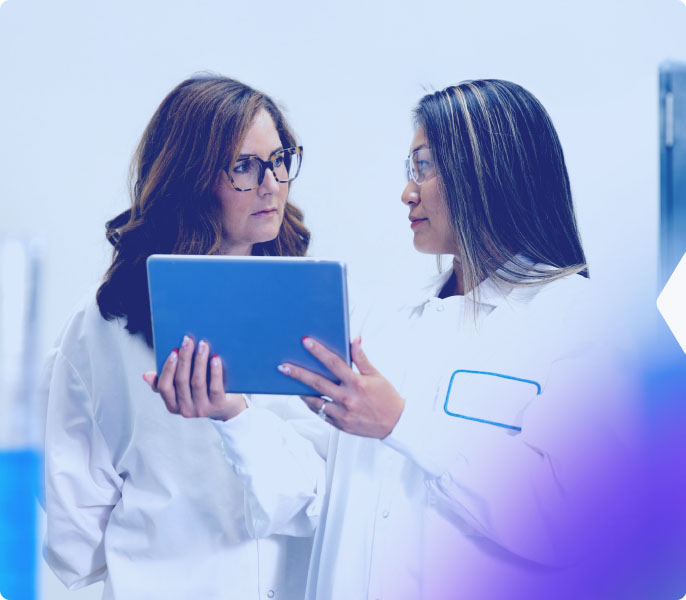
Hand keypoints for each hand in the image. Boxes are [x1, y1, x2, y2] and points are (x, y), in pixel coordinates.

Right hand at [142, 336, 246, 420]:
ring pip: (198, 382)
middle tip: (188, 340)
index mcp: (172, 404)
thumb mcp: (182, 388)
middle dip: (184, 358)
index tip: (173, 351)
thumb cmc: (202, 390)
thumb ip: (165, 381)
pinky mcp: (218, 406)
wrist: (227, 406)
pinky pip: (215, 387)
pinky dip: (215, 371)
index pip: (164, 386)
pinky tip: (215, 358)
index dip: (168, 368)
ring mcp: (202, 409)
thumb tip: (146, 375)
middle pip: (182, 381)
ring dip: (199, 361)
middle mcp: (185, 410)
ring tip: (203, 345)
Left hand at [277, 337, 404, 438]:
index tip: (306, 342)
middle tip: (283, 367)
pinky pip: (321, 412)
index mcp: (357, 384)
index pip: (334, 364)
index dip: (319, 351)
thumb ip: (361, 358)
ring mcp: (342, 414)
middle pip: (317, 383)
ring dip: (302, 391)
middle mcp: (348, 399)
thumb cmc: (387, 397)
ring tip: (291, 383)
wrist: (395, 424)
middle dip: (298, 374)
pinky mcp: (340, 425)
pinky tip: (307, 396)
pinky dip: (313, 404)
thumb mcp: (376, 375)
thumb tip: (354, 340)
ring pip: (315, 401)